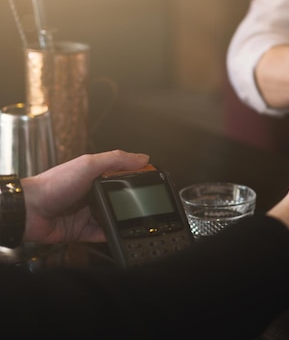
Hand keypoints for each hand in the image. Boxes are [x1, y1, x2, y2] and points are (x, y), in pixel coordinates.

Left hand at [21, 150, 149, 243]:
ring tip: (136, 220)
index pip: (123, 174)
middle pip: (120, 197)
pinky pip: (102, 234)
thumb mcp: (88, 164)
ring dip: (123, 219)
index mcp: (95, 175)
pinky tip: (120, 234)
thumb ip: (116, 160)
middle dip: (132, 201)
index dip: (138, 176)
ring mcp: (87, 213)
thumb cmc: (52, 185)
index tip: (154, 179)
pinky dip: (112, 235)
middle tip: (147, 204)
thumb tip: (142, 158)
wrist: (28, 211)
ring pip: (113, 217)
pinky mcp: (82, 230)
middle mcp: (92, 194)